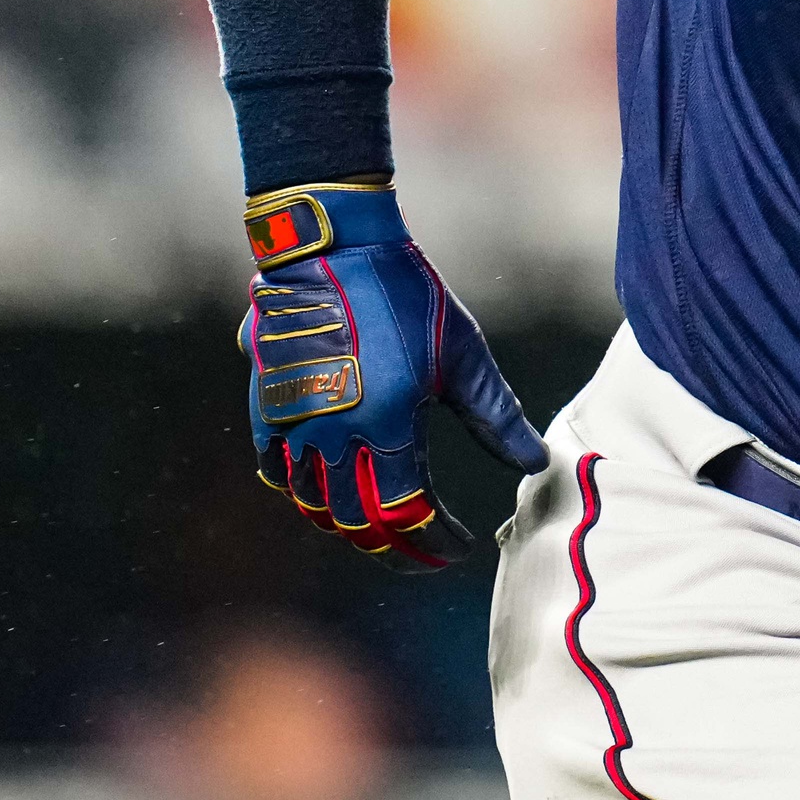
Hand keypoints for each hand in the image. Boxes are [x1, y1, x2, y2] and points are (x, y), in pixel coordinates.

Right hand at [239, 178, 549, 569]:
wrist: (332, 246)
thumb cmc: (406, 295)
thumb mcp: (463, 355)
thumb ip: (497, 417)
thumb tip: (535, 461)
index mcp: (386, 425)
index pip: (409, 513)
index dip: (435, 539)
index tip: (459, 545)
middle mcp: (332, 435)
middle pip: (359, 523)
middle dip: (396, 547)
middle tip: (425, 552)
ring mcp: (292, 423)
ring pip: (314, 505)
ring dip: (348, 526)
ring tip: (380, 527)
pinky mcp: (265, 404)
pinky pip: (276, 469)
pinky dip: (302, 493)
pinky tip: (325, 491)